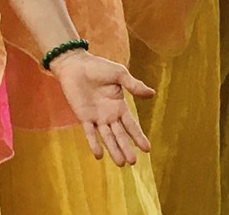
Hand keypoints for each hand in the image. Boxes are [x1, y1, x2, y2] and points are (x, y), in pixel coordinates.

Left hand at [50, 51, 153, 165]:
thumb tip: (152, 93)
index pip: (131, 125)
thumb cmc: (98, 67)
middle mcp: (109, 115)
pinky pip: (89, 132)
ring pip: (107, 137)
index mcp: (119, 105)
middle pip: (120, 135)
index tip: (147, 149)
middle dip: (126, 148)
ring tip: (120, 163)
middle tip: (133, 162)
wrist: (76, 64)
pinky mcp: (83, 117)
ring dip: (113, 150)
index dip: (139, 136)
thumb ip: (134, 85)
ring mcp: (96, 117)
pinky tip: (99, 155)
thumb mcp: (120, 74)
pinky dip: (94, 143)